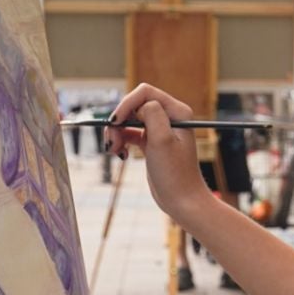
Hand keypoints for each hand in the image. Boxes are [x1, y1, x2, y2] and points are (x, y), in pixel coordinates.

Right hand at [103, 82, 212, 222]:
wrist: (182, 201)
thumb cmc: (176, 174)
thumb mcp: (162, 141)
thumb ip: (152, 115)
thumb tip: (140, 104)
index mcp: (177, 112)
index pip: (145, 93)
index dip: (126, 104)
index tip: (115, 123)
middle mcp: (169, 117)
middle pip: (134, 106)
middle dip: (119, 121)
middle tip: (111, 142)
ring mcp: (159, 129)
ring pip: (129, 120)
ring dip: (116, 132)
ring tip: (114, 150)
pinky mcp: (150, 142)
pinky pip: (129, 133)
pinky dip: (121, 141)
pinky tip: (120, 154)